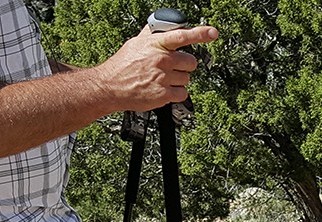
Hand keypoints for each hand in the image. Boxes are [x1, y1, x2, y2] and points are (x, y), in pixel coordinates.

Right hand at [95, 24, 218, 112]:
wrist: (109, 86)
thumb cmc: (122, 65)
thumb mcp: (135, 43)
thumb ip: (152, 35)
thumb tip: (163, 26)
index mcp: (155, 45)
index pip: (182, 36)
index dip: (200, 34)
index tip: (213, 33)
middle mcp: (161, 60)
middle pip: (191, 62)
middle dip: (184, 65)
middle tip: (171, 68)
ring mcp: (163, 77)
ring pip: (187, 79)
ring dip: (178, 80)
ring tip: (162, 80)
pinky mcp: (164, 94)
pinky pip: (183, 93)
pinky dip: (176, 94)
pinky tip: (163, 90)